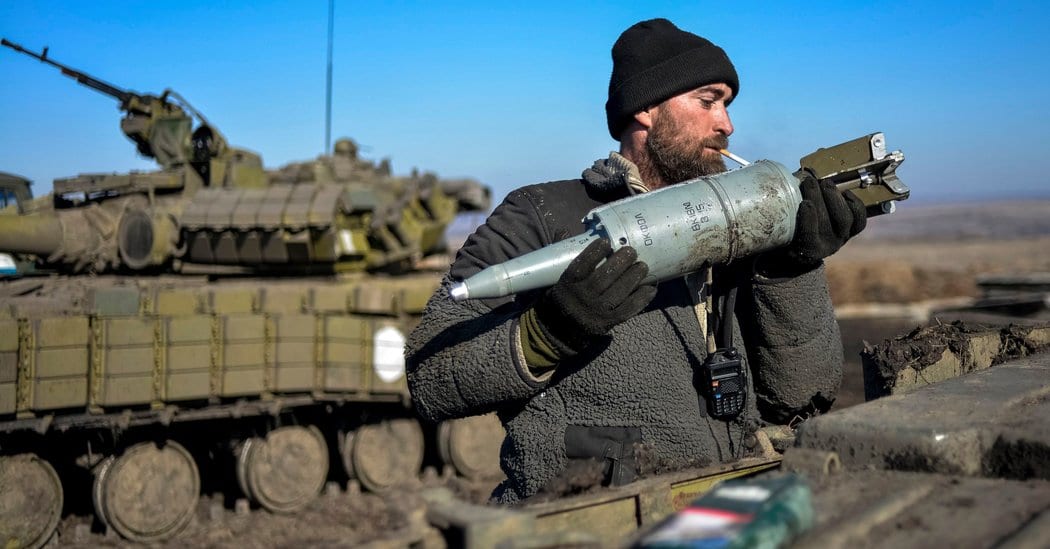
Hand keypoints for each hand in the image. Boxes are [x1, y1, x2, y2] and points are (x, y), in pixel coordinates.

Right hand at [527, 238, 656, 358]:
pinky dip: (640, 300)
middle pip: (603, 278)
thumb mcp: (556, 277)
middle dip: (620, 262)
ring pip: (617, 293)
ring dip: (633, 278)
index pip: (581, 266)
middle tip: (631, 251)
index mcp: (567, 284)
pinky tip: (650, 289)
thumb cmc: (562, 297)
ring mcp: (595, 312)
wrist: (560, 331)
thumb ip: (561, 254)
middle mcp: (581, 298)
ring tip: (642, 266)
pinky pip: (627, 310)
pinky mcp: (607, 323)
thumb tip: (563, 229)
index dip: (594, 252)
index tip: (607, 241)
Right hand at [760, 171, 866, 276]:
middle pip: (826, 223)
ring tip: (824, 183)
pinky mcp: (852, 229)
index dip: (809, 220)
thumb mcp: (780, 228)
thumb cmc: (787, 232)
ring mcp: (841, 238)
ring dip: (834, 197)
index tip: (804, 203)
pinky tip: (844, 192)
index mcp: (805, 250)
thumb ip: (782, 211)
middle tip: (809, 182)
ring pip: (844, 219)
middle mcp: (826, 247)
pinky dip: (853, 203)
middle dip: (818, 198)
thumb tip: (782, 182)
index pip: (810, 237)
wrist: (804, 247)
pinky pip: (859, 217)